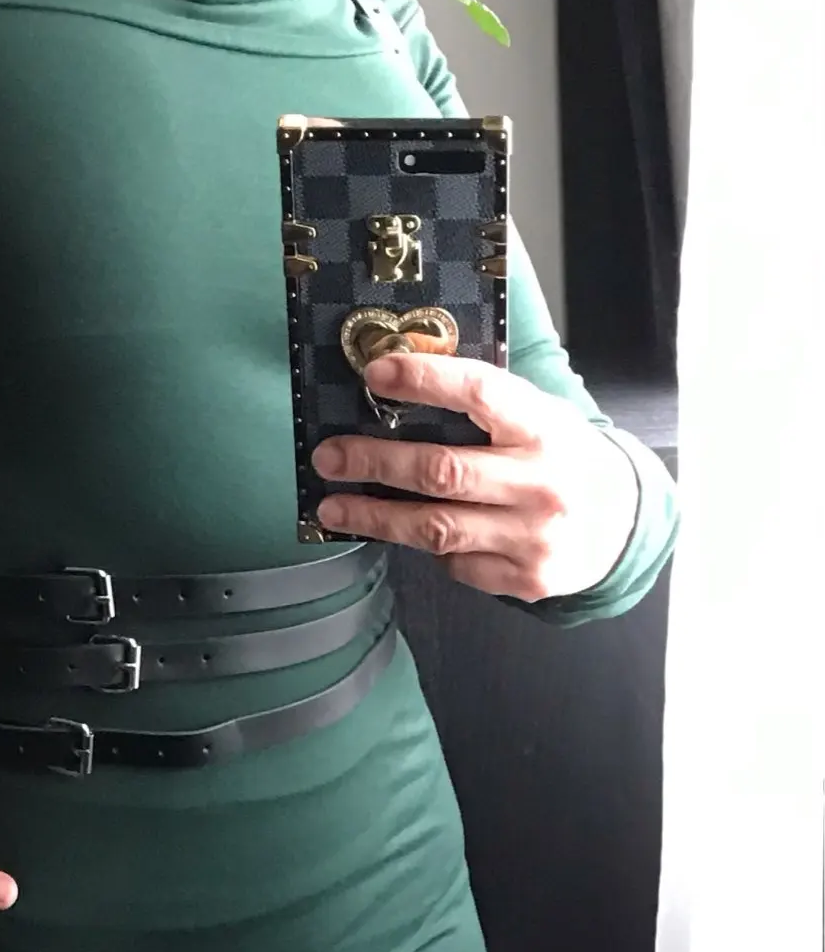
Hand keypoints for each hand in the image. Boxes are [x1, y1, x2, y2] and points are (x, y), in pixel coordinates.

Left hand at [312, 353, 639, 600]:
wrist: (622, 524)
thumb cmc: (561, 459)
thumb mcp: (539, 418)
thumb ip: (485, 406)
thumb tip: (395, 383)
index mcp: (545, 428)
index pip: (481, 392)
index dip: (425, 380)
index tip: (376, 373)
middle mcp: (542, 483)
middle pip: (442, 471)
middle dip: (375, 462)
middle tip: (329, 457)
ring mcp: (535, 537)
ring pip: (436, 528)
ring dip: (376, 516)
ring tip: (334, 506)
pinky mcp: (526, 579)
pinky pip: (456, 563)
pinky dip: (429, 548)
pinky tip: (409, 534)